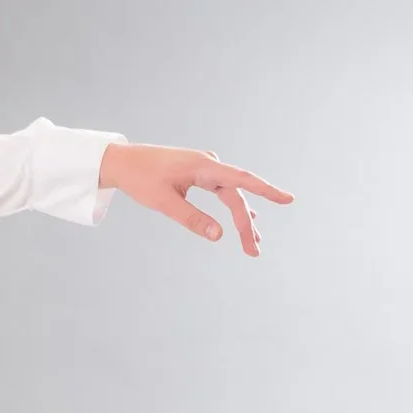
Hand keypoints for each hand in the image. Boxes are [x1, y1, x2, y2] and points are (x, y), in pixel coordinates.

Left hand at [99, 143, 293, 256]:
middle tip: (254, 251)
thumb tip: (219, 235)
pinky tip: (246, 217)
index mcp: (204, 167)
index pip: (242, 181)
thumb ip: (192, 219)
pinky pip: (222, 191)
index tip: (288, 200)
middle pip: (236, 196)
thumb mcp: (165, 202)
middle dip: (247, 224)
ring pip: (230, 195)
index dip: (267, 191)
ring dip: (242, 217)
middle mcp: (209, 164)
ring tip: (253, 242)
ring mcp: (205, 168)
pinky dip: (232, 206)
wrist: (123, 161)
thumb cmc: (140, 179)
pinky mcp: (199, 173)